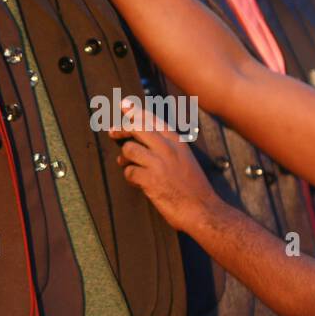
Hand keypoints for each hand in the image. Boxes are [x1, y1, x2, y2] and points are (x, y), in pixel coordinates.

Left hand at [108, 102, 219, 233]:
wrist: (203, 210)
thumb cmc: (195, 188)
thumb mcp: (186, 160)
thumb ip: (169, 148)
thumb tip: (144, 141)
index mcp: (177, 142)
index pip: (152, 120)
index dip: (136, 111)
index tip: (124, 105)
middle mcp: (168, 149)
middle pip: (137, 128)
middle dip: (121, 129)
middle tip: (112, 132)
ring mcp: (159, 163)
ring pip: (129, 149)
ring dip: (125, 159)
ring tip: (127, 165)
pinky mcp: (150, 180)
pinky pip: (129, 172)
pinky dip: (130, 177)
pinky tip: (137, 183)